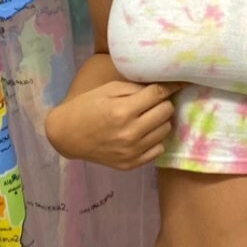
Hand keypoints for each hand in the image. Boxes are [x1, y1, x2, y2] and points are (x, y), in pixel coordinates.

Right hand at [45, 80, 183, 169]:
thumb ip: (136, 88)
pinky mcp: (131, 164)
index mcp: (123, 110)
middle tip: (153, 101)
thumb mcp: (109, 89)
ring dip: (160, 121)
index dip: (172, 85)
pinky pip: (158, 149)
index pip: (159, 94)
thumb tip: (163, 87)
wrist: (67, 135)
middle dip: (163, 103)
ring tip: (147, 117)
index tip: (179, 82)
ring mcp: (132, 151)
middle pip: (166, 111)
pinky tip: (143, 133)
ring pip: (165, 130)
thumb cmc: (87, 107)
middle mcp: (130, 132)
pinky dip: (155, 139)